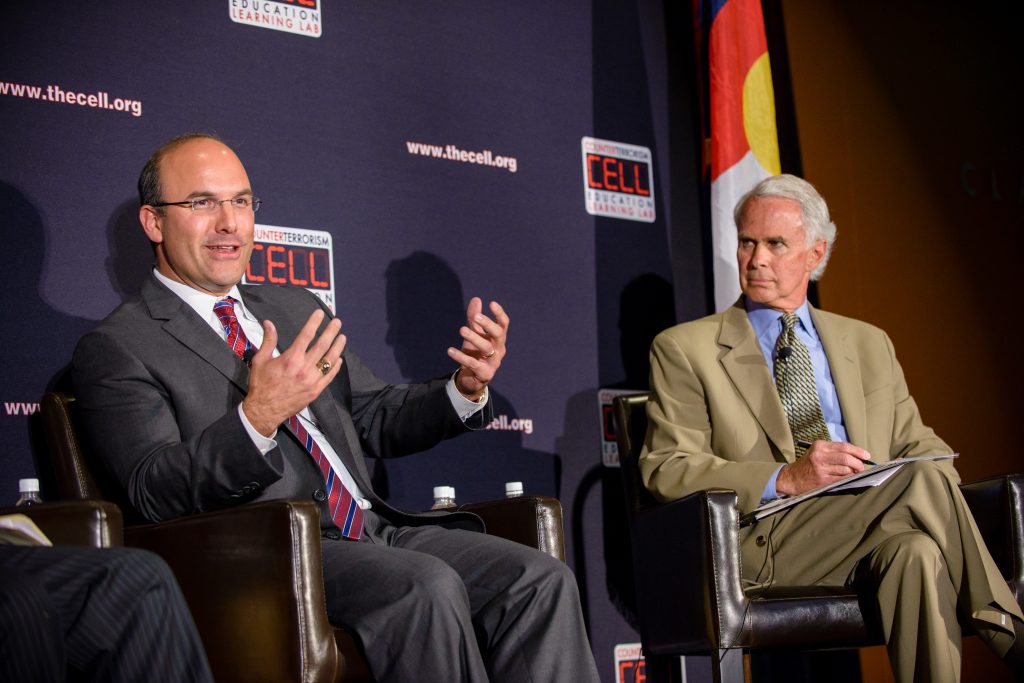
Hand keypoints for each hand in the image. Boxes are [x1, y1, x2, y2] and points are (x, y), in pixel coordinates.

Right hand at [241, 310, 346, 435]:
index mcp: (291, 358)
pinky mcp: (316, 391)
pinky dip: (335, 366)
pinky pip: (329, 376)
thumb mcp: (261, 360)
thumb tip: (269, 323)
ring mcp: (312, 380)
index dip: (314, 322)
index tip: (319, 314)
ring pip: (329, 360)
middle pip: (322, 345)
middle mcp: (304, 368)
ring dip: (337, 347)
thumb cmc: (261, 384)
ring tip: (342, 337)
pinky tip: (339, 359)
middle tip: (337, 322)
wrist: (265, 410)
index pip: (306, 335)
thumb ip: (268, 340)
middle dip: (331, 332)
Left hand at [448, 297, 508, 400]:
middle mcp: (499, 349)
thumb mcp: (475, 335)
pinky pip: (472, 364)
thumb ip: (475, 318)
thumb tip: (476, 299)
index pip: (503, 325)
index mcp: (498, 339)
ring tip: (462, 329)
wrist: (473, 379)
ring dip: (474, 338)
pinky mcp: (484, 373)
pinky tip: (450, 350)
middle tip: (476, 316)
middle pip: (498, 334)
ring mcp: (493, 362)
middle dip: (488, 324)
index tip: (492, 303)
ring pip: (486, 348)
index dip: (499, 314)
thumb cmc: (476, 353)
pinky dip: (461, 356)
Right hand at [776, 440, 872, 495]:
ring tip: (855, 473)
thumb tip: (856, 455)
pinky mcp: (822, 480)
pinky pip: (841, 479)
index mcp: (820, 446)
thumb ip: (834, 451)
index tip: (866, 456)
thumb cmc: (808, 464)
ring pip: (846, 469)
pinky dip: (848, 478)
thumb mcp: (817, 452)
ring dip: (854, 472)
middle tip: (862, 467)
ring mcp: (821, 468)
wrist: (792, 477)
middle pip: (846, 458)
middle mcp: (819, 455)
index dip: (858, 451)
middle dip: (858, 463)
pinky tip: (849, 478)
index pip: (844, 446)